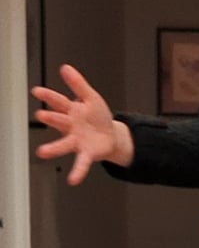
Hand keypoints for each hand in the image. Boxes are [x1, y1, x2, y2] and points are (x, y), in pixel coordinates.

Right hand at [31, 64, 133, 184]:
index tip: (36, 91)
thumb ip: (78, 84)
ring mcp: (77, 141)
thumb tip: (65, 67)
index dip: (49, 96)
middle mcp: (71, 126)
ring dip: (54, 148)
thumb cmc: (98, 116)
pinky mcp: (87, 153)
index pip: (59, 102)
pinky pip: (81, 163)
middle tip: (40, 116)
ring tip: (42, 152)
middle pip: (59, 121)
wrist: (111, 136)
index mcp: (72, 111)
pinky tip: (73, 179)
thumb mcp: (91, 97)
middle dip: (50, 118)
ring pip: (64, 144)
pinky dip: (78, 171)